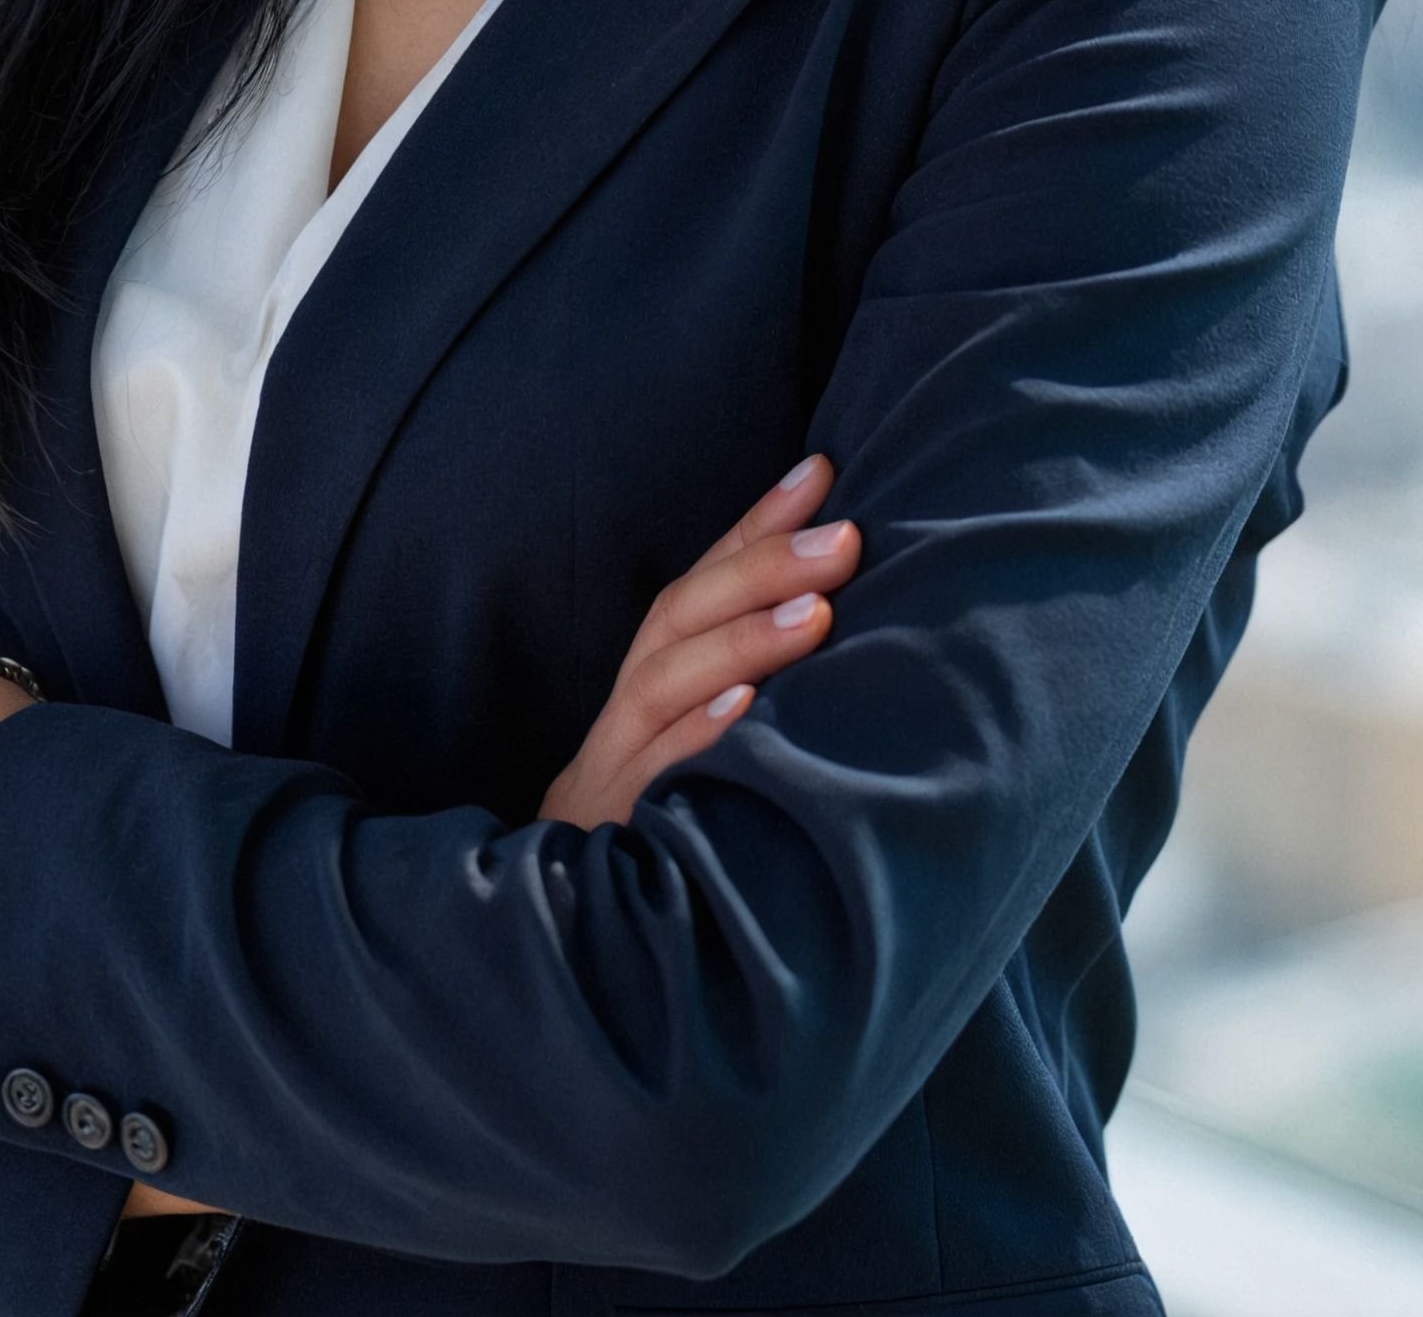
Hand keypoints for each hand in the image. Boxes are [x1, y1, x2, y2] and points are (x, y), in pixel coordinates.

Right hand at [538, 454, 858, 829]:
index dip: (754, 527)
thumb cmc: (667, 834)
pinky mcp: (614, 840)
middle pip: (677, 622)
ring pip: (663, 688)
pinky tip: (747, 710)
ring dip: (740, 642)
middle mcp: (626, 720)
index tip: (819, 471)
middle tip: (843, 535)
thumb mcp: (702, 753)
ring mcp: (614, 778)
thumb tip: (839, 614)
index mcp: (649, 689)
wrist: (579, 949)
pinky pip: (653, 782)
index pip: (699, 588)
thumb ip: (748, 688)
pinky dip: (698, 740)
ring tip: (815, 610)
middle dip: (758, 569)